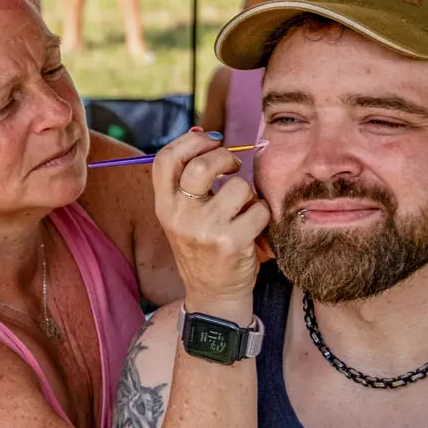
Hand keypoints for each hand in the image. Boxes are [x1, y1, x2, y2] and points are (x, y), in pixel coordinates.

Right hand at [151, 130, 268, 313]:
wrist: (213, 296)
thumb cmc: (204, 248)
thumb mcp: (183, 215)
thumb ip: (188, 179)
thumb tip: (202, 131)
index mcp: (164, 206)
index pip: (166, 159)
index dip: (190, 141)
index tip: (210, 140)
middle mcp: (179, 216)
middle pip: (202, 164)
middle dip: (225, 158)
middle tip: (233, 167)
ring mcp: (205, 229)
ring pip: (238, 187)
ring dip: (249, 195)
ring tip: (243, 211)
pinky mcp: (231, 242)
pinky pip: (259, 209)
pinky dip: (263, 214)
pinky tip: (254, 227)